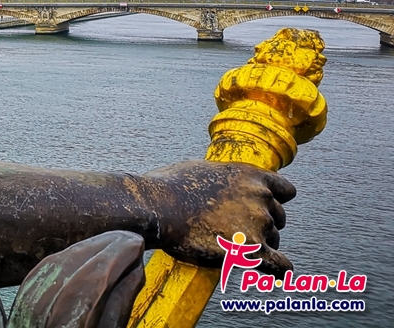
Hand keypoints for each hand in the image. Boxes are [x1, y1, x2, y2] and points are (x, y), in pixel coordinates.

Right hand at [143, 161, 295, 275]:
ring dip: (260, 244)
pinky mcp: (252, 250)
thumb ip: (222, 179)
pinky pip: (278, 265)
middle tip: (237, 229)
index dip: (275, 200)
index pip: (285, 190)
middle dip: (263, 223)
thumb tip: (218, 188)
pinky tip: (276, 274)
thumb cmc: (169, 187)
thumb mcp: (201, 169)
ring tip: (232, 246)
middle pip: (278, 217)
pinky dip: (279, 270)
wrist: (158, 207)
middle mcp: (260, 197)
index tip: (268, 208)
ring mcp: (258, 223)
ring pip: (274, 240)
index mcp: (249, 175)